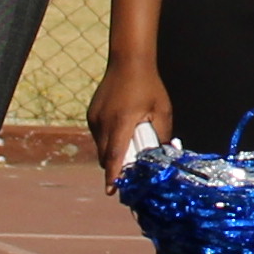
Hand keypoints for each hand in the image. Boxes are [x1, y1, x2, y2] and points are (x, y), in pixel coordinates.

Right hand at [84, 58, 173, 185]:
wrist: (128, 61)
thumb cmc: (149, 86)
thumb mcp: (162, 111)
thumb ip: (161, 134)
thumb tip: (162, 155)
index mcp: (122, 122)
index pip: (114, 155)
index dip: (113, 175)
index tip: (110, 191)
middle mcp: (104, 122)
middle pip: (105, 156)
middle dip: (115, 167)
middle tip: (129, 172)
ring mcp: (95, 118)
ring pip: (100, 147)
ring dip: (112, 152)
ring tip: (128, 146)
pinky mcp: (91, 114)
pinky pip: (98, 136)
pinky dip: (108, 140)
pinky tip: (122, 132)